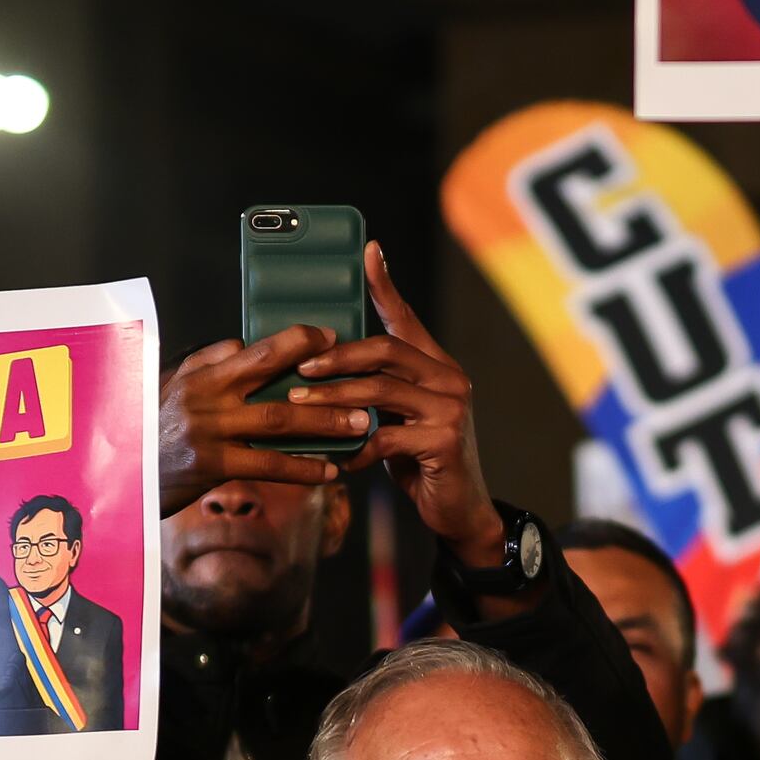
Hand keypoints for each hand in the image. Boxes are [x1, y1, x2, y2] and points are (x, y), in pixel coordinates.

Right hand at [159, 333, 381, 513]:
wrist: (120, 471)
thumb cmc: (151, 426)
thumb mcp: (173, 385)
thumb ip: (209, 363)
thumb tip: (244, 345)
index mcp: (202, 373)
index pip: (255, 349)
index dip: (296, 341)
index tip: (329, 337)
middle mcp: (207, 397)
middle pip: (273, 381)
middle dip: (322, 382)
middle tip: (362, 384)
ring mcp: (209, 432)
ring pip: (277, 422)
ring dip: (323, 424)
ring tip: (359, 426)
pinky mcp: (211, 466)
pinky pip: (267, 466)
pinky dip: (301, 468)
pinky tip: (328, 472)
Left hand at [290, 245, 499, 555]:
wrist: (458, 509)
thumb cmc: (418, 459)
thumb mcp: (397, 417)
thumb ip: (376, 389)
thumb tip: (322, 368)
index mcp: (436, 365)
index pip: (406, 316)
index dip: (385, 284)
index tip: (368, 251)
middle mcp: (449, 378)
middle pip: (386, 349)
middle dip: (337, 357)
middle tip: (300, 367)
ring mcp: (451, 408)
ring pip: (381, 391)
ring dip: (334, 399)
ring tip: (301, 405)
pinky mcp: (445, 441)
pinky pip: (386, 437)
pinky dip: (357, 449)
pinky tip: (340, 460)